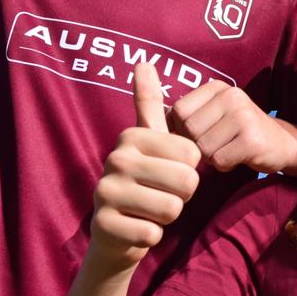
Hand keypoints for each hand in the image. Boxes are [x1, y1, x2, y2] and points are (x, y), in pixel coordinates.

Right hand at [89, 62, 200, 265]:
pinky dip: (152, 235)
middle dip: (182, 194)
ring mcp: (105, 193)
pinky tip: (137, 227)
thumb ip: (148, 102)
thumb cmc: (145, 180)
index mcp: (131, 136)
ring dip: (168, 215)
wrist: (116, 231)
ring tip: (149, 209)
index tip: (167, 170)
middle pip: (186, 180)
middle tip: (160, 193)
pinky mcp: (105, 226)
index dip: (189, 169)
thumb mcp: (151, 140)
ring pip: (172, 208)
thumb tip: (143, 60)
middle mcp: (114, 160)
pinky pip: (153, 233)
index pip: (192, 154)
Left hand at [169, 80, 296, 173]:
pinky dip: (224, 165)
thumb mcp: (213, 113)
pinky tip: (237, 157)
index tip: (200, 134)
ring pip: (202, 147)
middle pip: (188, 130)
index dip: (181, 130)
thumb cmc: (237, 131)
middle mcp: (231, 96)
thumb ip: (185, 112)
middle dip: (196, 145)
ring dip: (211, 157)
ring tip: (227, 149)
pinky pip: (219, 160)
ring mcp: (244, 116)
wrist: (281, 143)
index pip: (178, 111)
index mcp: (217, 88)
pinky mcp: (253, 139)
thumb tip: (146, 106)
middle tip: (216, 144)